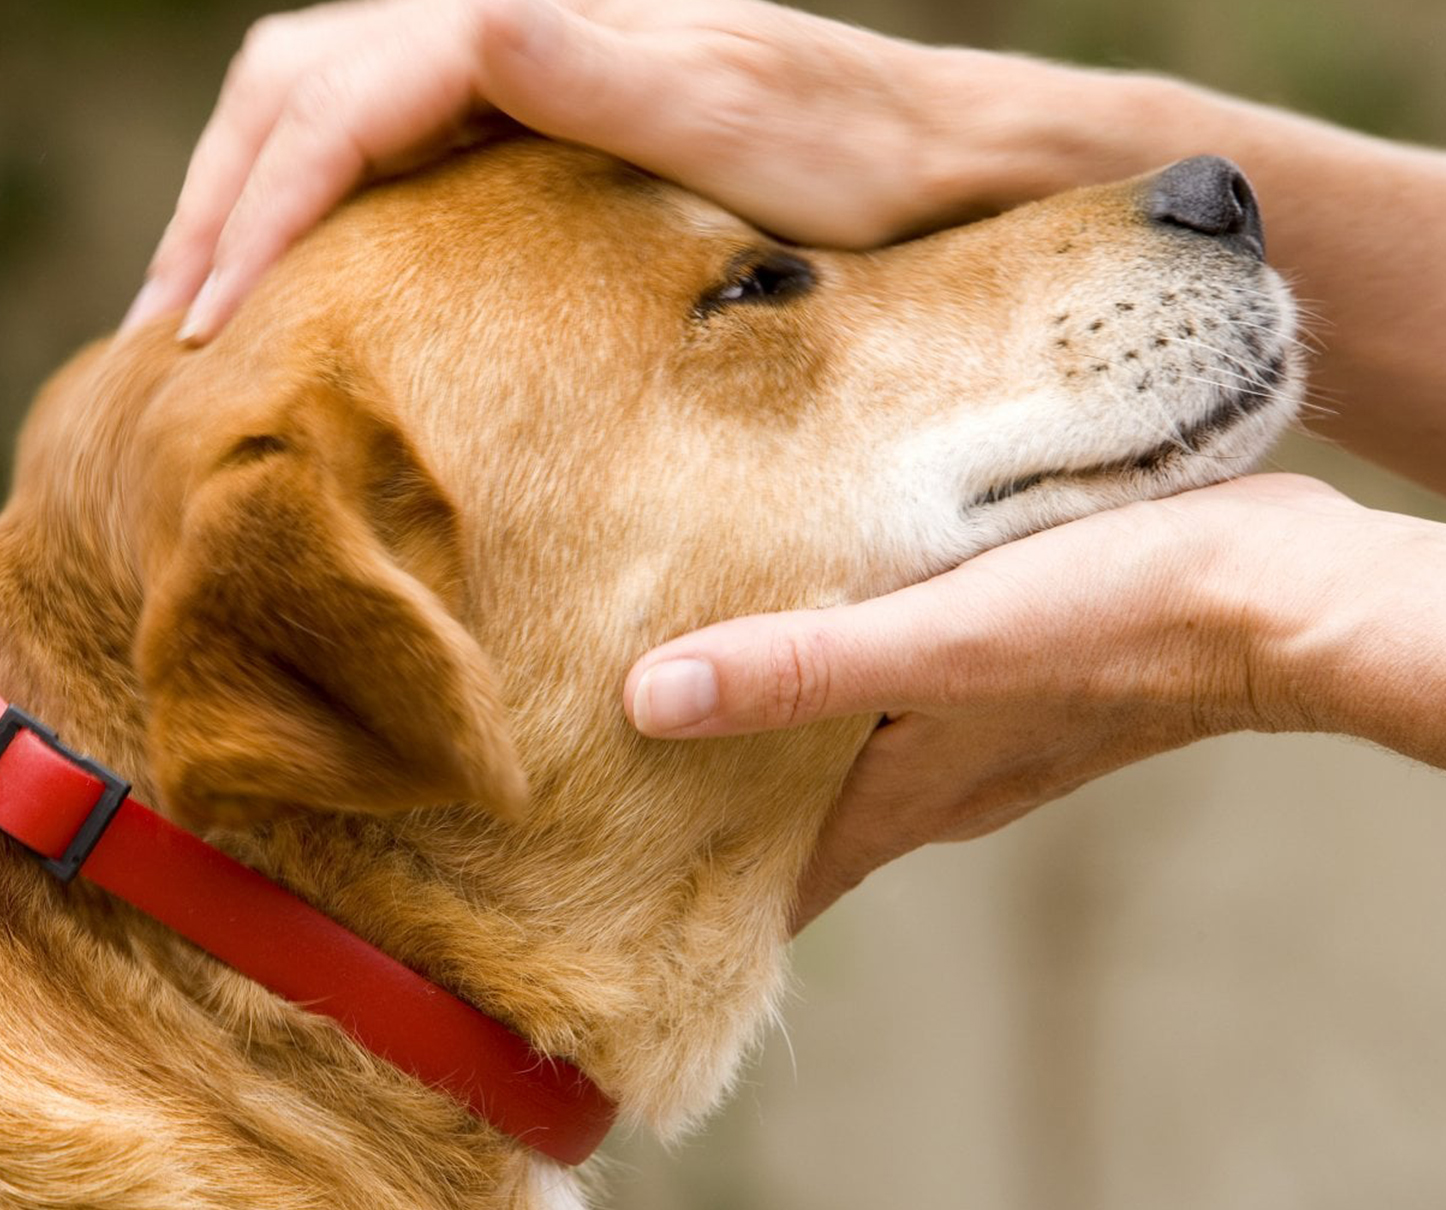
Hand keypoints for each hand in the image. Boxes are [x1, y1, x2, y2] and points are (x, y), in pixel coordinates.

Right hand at [122, 0, 989, 343]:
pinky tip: (292, 269)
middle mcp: (505, 20)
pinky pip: (378, 134)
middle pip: (298, 79)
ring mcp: (511, 57)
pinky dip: (306, 196)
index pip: (343, 93)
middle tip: (167, 327)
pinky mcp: (524, 107)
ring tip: (197, 303)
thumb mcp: (732, 122)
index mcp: (532, 16)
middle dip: (219, 197)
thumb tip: (470, 12)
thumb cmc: (849, 156)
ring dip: (245, 191)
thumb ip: (595, 72)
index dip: (262, 203)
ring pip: (320, 97)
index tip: (209, 316)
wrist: (928, 152)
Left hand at [623, 474, 1423, 928]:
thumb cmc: (1114, 628)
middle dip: (720, 788)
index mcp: (905, 794)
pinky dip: (842, 648)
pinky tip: (814, 591)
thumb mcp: (936, 649)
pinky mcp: (1008, 650)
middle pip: (804, 802)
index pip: (785, 875)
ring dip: (779, 714)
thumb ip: (799, 673)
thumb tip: (651, 701)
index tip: (622, 867)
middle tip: (623, 753)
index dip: (704, 881)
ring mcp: (977, 716)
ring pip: (849, 733)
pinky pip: (898, 667)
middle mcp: (936, 771)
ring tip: (687, 665)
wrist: (1273, 586)